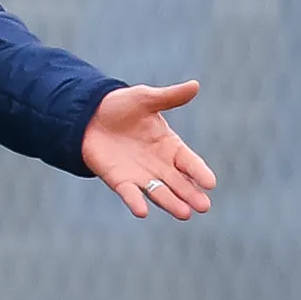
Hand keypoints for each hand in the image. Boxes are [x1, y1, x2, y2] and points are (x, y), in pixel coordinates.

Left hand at [82, 81, 216, 220]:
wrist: (89, 116)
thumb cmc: (122, 107)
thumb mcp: (146, 99)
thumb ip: (169, 97)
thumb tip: (195, 85)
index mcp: (170, 146)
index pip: (189, 162)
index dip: (200, 172)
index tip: (211, 183)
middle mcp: (159, 165)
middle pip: (179, 183)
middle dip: (191, 195)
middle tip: (204, 207)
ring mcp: (140, 175)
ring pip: (159, 192)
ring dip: (171, 203)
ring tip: (184, 214)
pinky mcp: (120, 181)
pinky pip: (130, 194)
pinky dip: (136, 202)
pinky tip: (142, 211)